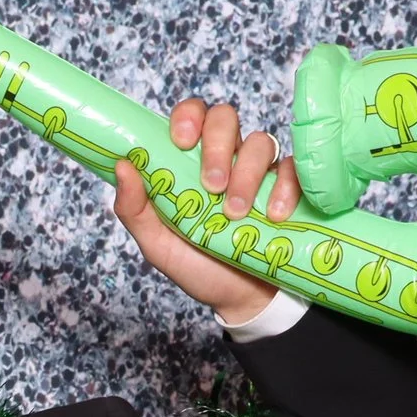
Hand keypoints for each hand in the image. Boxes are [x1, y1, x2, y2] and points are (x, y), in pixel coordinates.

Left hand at [112, 97, 302, 327]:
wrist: (242, 300)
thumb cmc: (198, 265)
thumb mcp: (158, 244)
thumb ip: (135, 209)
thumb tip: (122, 166)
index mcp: (191, 162)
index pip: (191, 116)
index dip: (187, 117)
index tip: (181, 141)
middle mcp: (227, 158)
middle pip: (225, 118)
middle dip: (217, 146)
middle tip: (211, 186)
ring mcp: (260, 171)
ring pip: (260, 142)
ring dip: (246, 175)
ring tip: (235, 214)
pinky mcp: (290, 187)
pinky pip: (293, 169)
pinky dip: (285, 188)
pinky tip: (276, 215)